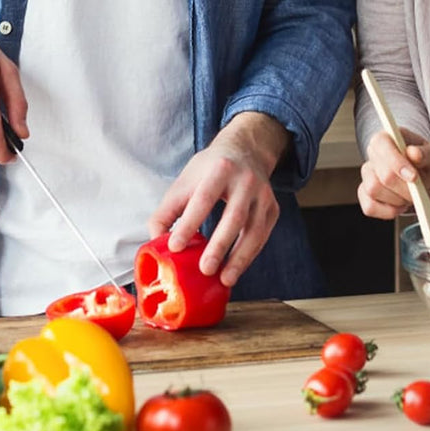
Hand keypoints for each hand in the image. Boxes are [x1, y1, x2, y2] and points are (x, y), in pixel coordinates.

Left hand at [149, 112, 289, 287]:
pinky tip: (236, 269)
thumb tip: (156, 242)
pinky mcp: (273, 208)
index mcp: (220, 169)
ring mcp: (263, 194)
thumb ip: (167, 210)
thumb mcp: (185, 180)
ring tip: (225, 279)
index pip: (204, 199)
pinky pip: (262, 236)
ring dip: (240, 258)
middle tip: (205, 269)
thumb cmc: (210, 170)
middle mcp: (246, 180)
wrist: (246, 150)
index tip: (176, 247)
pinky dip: (250, 255)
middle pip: (235, 216)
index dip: (189, 224)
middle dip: (220, 245)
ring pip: (254, 230)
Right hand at [357, 129, 429, 220]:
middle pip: (381, 175)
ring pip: (373, 191)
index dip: (397, 164)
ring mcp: (367, 174)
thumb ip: (425, 153)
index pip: (382, 147)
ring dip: (398, 200)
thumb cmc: (426, 160)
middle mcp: (372, 154)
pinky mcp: (365, 193)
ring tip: (413, 198)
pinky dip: (388, 211)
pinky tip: (401, 206)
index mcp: (385, 138)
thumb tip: (413, 153)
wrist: (423, 173)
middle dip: (404, 189)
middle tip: (421, 192)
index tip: (414, 178)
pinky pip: (369, 207)